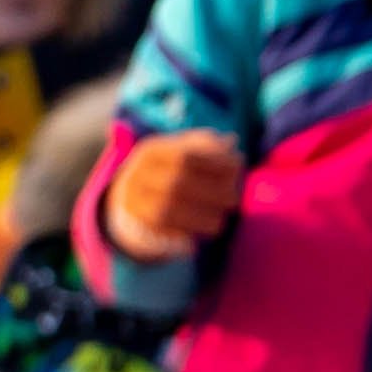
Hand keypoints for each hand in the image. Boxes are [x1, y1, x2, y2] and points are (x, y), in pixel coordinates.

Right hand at [108, 130, 245, 257]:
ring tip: (223, 215)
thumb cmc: (175, 166)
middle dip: (211, 192)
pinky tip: (212, 225)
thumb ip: (210, 146)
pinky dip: (191, 230)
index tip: (237, 166)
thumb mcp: (190, 150)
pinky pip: (165, 230)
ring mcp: (133, 199)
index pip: (184, 156)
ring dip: (202, 215)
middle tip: (234, 197)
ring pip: (167, 210)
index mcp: (151, 151)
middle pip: (176, 184)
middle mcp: (137, 173)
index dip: (214, 163)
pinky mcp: (139, 222)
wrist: (137, 193)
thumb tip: (230, 141)